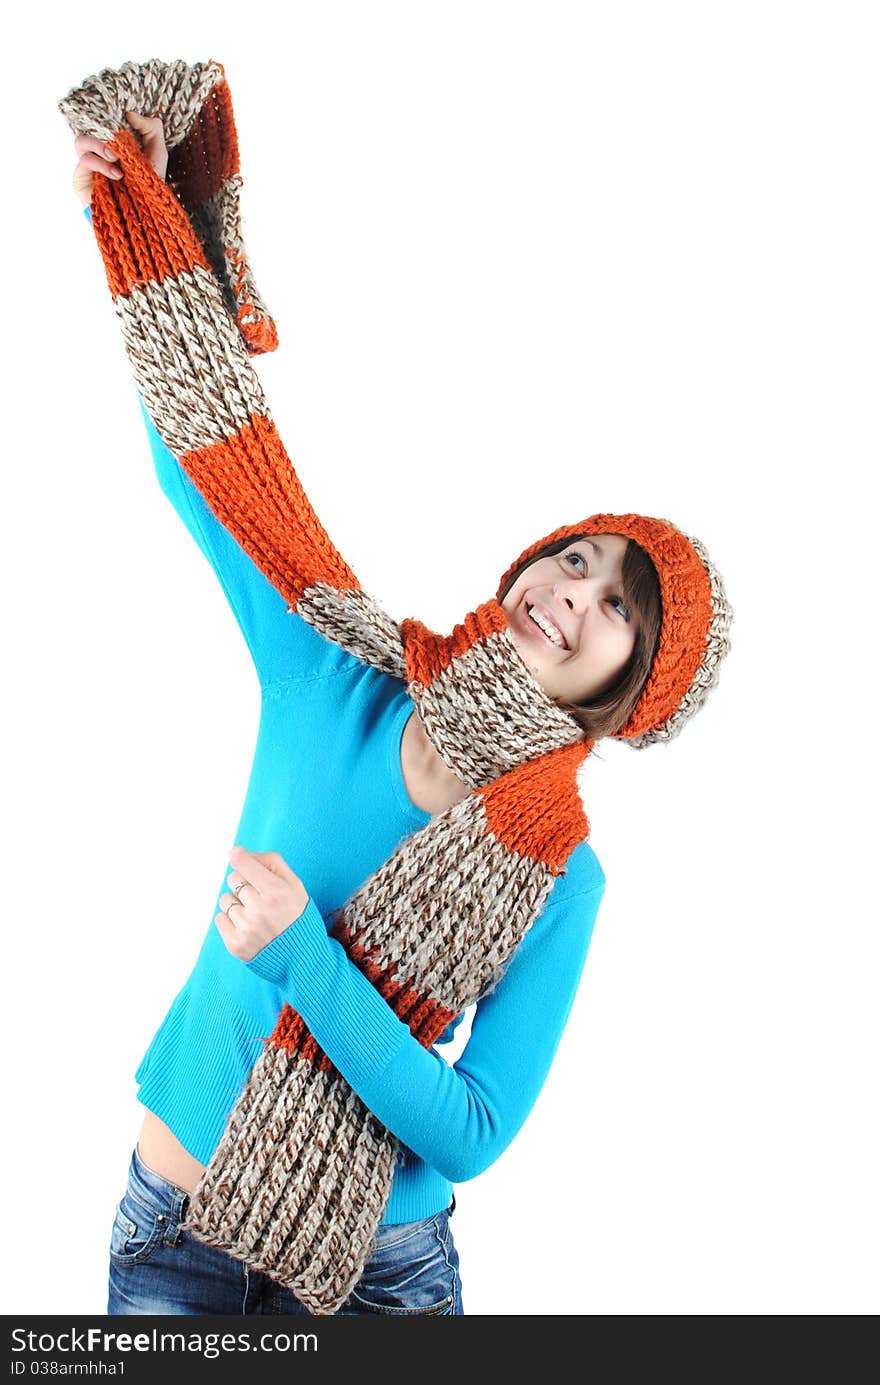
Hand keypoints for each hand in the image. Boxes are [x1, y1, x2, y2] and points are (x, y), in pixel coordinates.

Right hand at [72, 110, 168, 207]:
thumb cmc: (149, 184)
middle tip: (120, 140)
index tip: (129, 119)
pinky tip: (117, 174)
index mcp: (112, 141)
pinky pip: (85, 161)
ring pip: (81, 141)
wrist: (145, 215)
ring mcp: (88, 165)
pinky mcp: (82, 179)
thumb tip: (130, 114)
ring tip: (116, 157)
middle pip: (88, 127)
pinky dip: (101, 164)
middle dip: (105, 131)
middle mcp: (98, 150)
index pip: (103, 120)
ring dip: (99, 145)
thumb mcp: (158, 153)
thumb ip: (151, 128)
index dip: (112, 116)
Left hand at [215, 846, 309, 961]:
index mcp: (276, 892)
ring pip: (225, 900)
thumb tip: (240, 853)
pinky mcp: (235, 945)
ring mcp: (246, 928)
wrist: (302, 959)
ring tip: (254, 914)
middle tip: (257, 894)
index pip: (243, 864)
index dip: (238, 857)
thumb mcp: (296, 885)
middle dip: (243, 883)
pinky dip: (230, 920)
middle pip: (233, 880)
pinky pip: (219, 919)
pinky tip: (247, 926)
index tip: (236, 855)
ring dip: (237, 903)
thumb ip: (271, 863)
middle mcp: (260, 910)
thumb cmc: (298, 917)